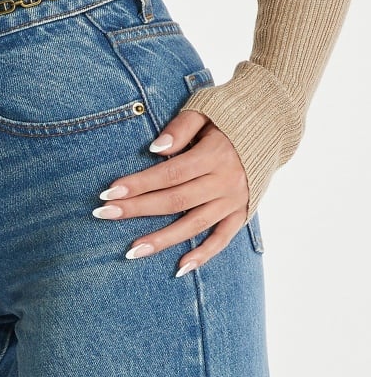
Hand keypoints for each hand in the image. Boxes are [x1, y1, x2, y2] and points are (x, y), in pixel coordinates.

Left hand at [93, 110, 248, 275]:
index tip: (109, 192)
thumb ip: (181, 127)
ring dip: (162, 240)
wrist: (272, 123)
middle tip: (103, 215)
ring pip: (194, 225)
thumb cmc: (229, 113)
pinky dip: (203, 256)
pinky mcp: (242, 213)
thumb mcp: (205, 109)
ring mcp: (235, 200)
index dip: (138, 183)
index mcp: (215, 154)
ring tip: (131, 251)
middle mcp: (225, 181)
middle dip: (137, 208)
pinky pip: (222, 239)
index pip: (169, 173)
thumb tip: (155, 149)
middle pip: (175, 200)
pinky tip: (179, 268)